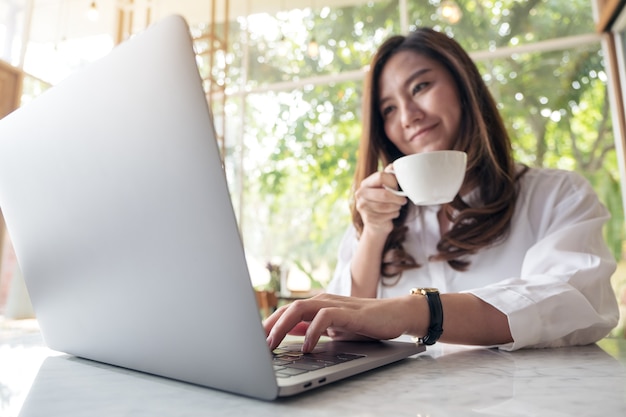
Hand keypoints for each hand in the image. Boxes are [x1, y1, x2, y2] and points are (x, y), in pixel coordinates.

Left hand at [263, 293, 422, 351]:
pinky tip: (306, 346)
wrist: (396, 315)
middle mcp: (323, 301)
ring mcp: (335, 304)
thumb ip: (312, 328)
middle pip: (289, 308)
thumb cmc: (365, 323)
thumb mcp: (334, 329)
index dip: (269, 324)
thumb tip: (288, 334)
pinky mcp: (349, 312)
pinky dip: (312, 331)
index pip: (287, 312)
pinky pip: (324, 317)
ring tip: (272, 344)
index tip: (254, 340)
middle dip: (270, 325)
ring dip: (282, 326)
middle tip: (256, 344)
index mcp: (318, 305)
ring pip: (301, 309)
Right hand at [354, 167, 407, 234]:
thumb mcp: (384, 186)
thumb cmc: (382, 201)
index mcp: (365, 184)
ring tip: (397, 206)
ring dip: (396, 207)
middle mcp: (361, 194)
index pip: (381, 177)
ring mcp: (363, 208)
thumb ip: (388, 175)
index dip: (393, 182)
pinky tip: (392, 213)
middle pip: (384, 194)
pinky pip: (387, 216)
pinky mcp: (369, 219)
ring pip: (387, 206)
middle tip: (403, 200)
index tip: (397, 187)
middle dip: (397, 198)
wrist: (375, 223)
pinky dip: (394, 214)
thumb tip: (395, 165)